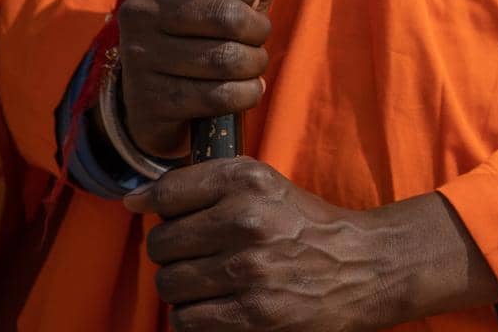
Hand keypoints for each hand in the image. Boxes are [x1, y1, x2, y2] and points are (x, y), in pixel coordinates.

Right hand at [114, 0, 278, 158]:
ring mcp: (139, 56)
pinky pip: (217, 96)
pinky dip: (246, 93)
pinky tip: (248, 88)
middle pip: (223, 14)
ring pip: (224, 58)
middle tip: (259, 35)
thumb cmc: (202, 28)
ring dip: (254, 62)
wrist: (158, 96)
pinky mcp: (148, 101)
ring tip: (254, 61)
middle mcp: (139, 10)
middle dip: (257, 28)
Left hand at [124, 158, 497, 329]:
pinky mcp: (253, 316)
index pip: (167, 192)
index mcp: (246, 179)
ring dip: (181, 287)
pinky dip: (194, 316)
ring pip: (169, 285)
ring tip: (206, 280)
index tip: (150, 210)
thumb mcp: (263, 183)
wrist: (362, 266)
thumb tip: (134, 199)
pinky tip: (216, 304)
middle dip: (171, 251)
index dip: (153, 204)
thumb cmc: (304, 223)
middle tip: (194, 253)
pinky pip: (187, 320)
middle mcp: (245, 220)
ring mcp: (248, 271)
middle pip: (161, 243)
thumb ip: (205, 183)